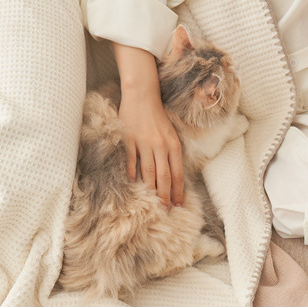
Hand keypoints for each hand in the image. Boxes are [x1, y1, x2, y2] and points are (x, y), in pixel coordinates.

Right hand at [112, 42, 183, 207]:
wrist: (142, 95)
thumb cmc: (158, 116)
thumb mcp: (171, 134)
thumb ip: (171, 154)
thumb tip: (172, 176)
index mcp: (173, 145)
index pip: (177, 174)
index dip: (178, 191)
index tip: (178, 204)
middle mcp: (160, 146)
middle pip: (164, 177)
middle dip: (165, 196)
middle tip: (165, 211)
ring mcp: (143, 143)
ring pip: (148, 173)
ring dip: (150, 190)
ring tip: (151, 203)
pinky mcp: (129, 139)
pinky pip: (131, 160)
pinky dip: (132, 172)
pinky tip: (133, 183)